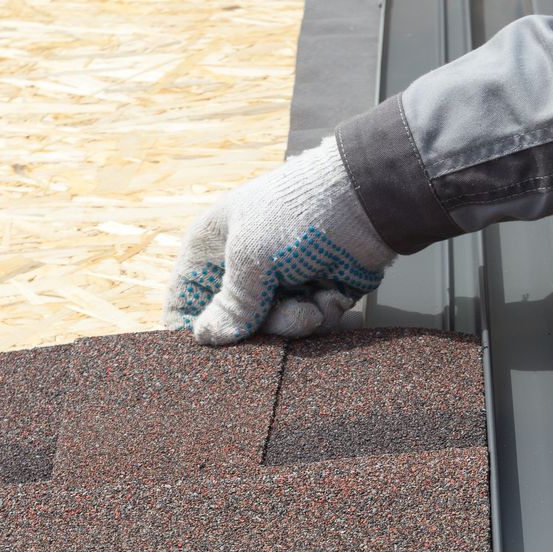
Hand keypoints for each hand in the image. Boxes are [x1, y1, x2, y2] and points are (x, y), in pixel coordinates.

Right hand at [167, 138, 396, 344]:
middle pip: (235, 325)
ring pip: (274, 329)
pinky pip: (307, 323)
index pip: (185, 299)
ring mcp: (279, 280)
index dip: (194, 327)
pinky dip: (322, 314)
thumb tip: (205, 337)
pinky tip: (332, 293)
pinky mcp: (313, 291)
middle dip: (264, 327)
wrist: (367, 202)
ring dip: (297, 322)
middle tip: (289, 315)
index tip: (214, 349)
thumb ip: (230, 304)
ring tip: (314, 303)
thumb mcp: (252, 256)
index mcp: (212, 246)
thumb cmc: (297, 213)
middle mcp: (242, 266)